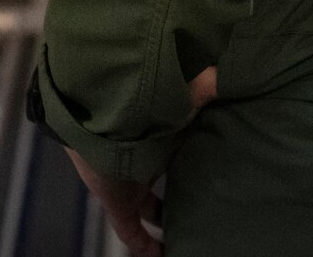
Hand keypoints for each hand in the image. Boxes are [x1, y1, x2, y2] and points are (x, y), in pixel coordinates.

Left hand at [61, 66, 217, 256]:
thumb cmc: (134, 106)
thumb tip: (222, 73)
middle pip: (163, 180)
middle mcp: (143, 161)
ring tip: (188, 233)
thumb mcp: (174, 100)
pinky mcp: (117, 204)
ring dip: (164, 219)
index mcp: (157, 137)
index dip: (190, 159)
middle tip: (202, 205)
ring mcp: (128, 184)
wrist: (90, 117)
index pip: (176, 151)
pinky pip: (132, 232)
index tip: (209, 166)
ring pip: (148, 207)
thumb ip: (200, 88)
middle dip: (178, 193)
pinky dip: (144, 247)